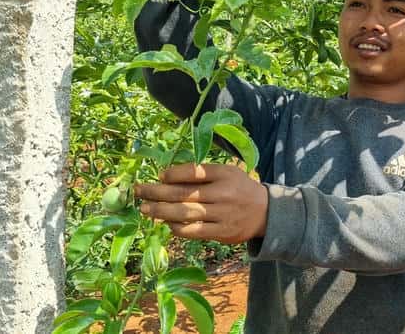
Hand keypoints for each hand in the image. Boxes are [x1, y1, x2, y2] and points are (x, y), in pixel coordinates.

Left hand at [135, 163, 267, 243]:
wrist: (266, 213)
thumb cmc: (240, 189)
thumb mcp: (227, 173)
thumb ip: (202, 173)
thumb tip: (167, 177)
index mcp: (225, 174)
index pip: (194, 172)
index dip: (173, 173)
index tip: (159, 175)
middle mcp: (223, 193)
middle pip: (183, 193)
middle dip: (157, 192)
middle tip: (139, 191)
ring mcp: (222, 214)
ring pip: (185, 213)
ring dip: (161, 211)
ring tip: (145, 208)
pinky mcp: (222, 233)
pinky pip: (193, 231)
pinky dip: (177, 227)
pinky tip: (166, 223)